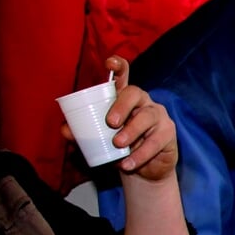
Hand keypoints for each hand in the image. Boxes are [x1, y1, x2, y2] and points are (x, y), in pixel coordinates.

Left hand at [60, 56, 179, 180]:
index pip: (123, 76)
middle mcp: (143, 102)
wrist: (145, 171)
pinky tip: (128, 163)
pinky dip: (140, 154)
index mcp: (125, 99)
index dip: (118, 66)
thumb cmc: (121, 148)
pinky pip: (155, 141)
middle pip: (134, 93)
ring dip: (131, 131)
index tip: (109, 63)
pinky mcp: (168, 133)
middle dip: (122, 105)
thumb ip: (83, 134)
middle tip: (111, 123)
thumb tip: (66, 130)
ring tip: (118, 145)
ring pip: (146, 117)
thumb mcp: (101, 140)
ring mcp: (158, 116)